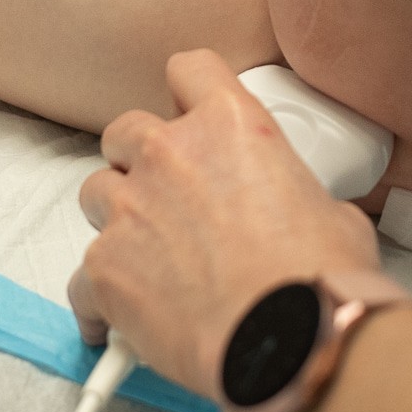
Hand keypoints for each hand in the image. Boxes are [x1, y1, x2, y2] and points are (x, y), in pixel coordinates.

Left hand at [68, 51, 383, 394]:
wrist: (292, 341)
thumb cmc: (320, 280)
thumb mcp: (331, 211)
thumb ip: (294, 193)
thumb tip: (298, 214)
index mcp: (232, 126)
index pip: (189, 69)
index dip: (186, 91)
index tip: (187, 114)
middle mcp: (171, 155)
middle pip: (126, 131)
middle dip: (139, 159)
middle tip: (167, 196)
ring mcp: (130, 209)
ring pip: (95, 192)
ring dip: (116, 218)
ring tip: (148, 258)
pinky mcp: (105, 268)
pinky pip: (81, 277)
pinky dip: (98, 299)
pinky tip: (119, 322)